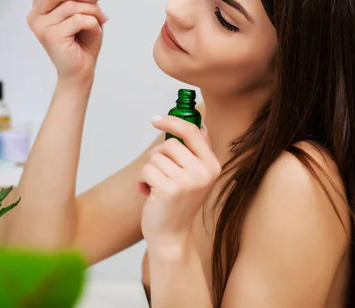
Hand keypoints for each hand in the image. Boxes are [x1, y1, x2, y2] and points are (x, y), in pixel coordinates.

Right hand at [27, 0, 108, 85]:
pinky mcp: (50, 37)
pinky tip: (94, 31)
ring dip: (91, 10)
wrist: (81, 69)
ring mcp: (40, 27)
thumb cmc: (81, 41)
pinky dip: (92, 23)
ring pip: (70, 5)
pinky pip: (77, 20)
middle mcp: (36, 15)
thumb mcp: (82, 10)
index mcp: (41, 6)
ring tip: (100, 19)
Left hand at [139, 115, 220, 251]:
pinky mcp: (169, 189)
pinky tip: (149, 194)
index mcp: (212, 166)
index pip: (191, 132)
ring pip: (155, 158)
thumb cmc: (179, 204)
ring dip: (149, 171)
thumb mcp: (195, 177)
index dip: (172, 121)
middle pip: (169, 144)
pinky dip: (142, 180)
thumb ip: (198, 154)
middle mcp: (203, 173)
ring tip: (157, 188)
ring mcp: (187, 181)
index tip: (155, 119)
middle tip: (160, 175)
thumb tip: (201, 128)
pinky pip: (146, 170)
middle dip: (157, 157)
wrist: (171, 236)